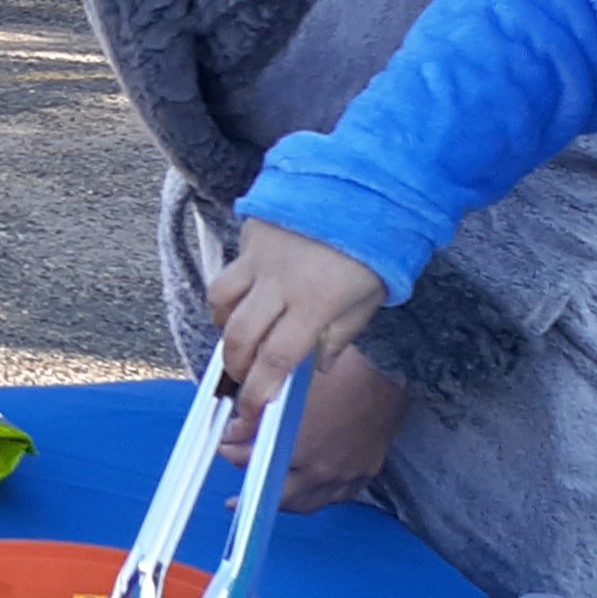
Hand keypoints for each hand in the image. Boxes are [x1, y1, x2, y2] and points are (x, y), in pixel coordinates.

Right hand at [204, 218, 390, 415]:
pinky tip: (249, 296)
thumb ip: (340, 336)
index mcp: (315, 304)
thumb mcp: (368, 300)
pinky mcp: (252, 235)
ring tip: (238, 335)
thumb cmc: (374, 248)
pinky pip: (231, 270)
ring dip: (225, 325)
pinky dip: (233, 290)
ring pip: (222, 300)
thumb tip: (317, 365)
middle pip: (239, 336)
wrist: (366, 186)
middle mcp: (280, 282)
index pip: (276, 359)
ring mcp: (261, 257)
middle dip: (235, 366)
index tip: (250, 411)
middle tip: (242, 378)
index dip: (258, 391)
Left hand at [220, 346, 406, 510]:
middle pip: (276, 494)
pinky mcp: (364, 473)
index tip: (225, 444)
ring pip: (305, 503)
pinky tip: (305, 492)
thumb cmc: (337, 368)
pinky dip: (316, 497)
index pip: (250, 461)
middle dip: (250, 489)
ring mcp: (345, 475)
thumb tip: (232, 432)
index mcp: (298, 447)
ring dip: (282, 501)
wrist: (387, 367)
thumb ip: (255, 414)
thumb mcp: (287, 386)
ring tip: (265, 498)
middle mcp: (320, 469)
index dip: (232, 452)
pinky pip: (335, 498)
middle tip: (235, 493)